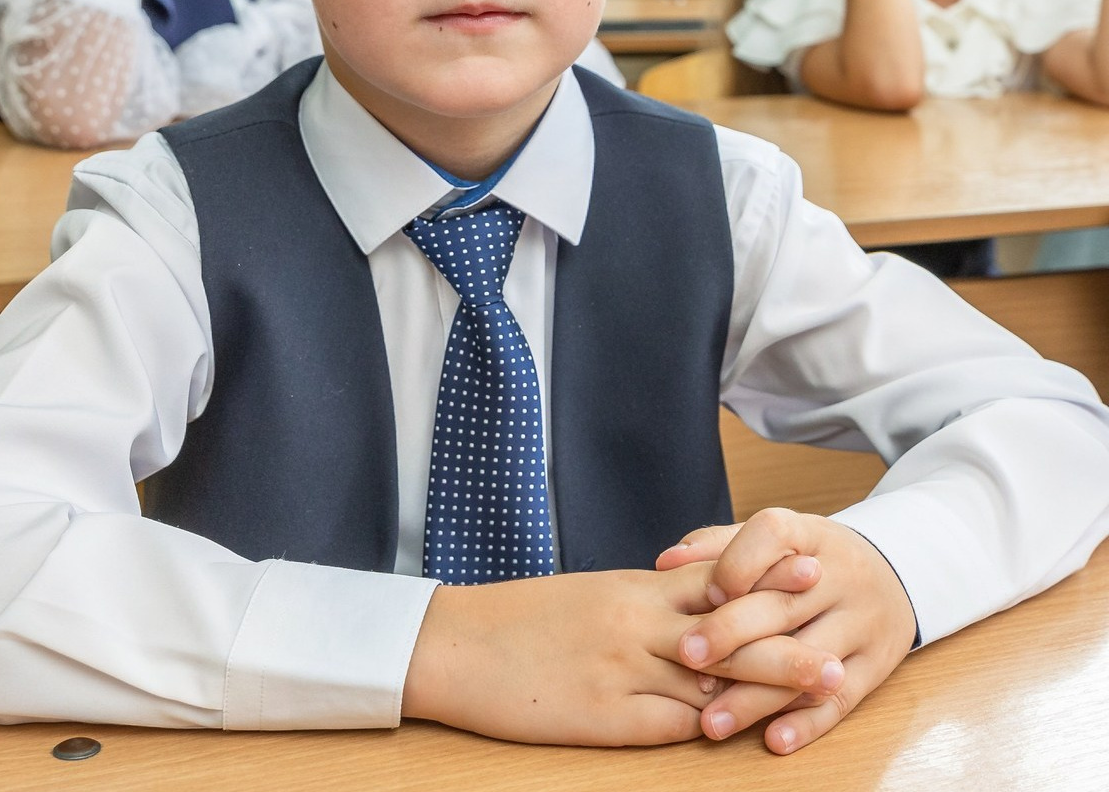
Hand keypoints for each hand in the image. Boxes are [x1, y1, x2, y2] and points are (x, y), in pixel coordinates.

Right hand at [403, 559, 834, 747]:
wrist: (455, 642)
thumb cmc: (518, 618)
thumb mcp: (585, 598)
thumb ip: (639, 605)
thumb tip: (685, 617)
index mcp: (631, 588)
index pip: (712, 579)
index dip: (765, 575)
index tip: (810, 566)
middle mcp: (635, 622)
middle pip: (727, 629)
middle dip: (787, 637)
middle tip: (840, 642)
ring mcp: (622, 669)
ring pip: (711, 676)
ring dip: (769, 685)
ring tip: (823, 685)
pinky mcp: (603, 714)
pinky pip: (669, 723)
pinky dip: (706, 725)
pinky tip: (740, 729)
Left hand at [658, 508, 915, 754]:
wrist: (892, 575)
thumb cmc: (809, 559)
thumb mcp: (774, 541)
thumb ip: (718, 547)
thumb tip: (664, 560)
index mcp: (807, 534)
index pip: (772, 536)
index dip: (736, 564)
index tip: (703, 592)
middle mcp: (838, 575)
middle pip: (783, 605)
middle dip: (731, 632)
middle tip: (687, 655)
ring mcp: (861, 621)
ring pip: (807, 660)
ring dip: (758, 695)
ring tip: (712, 720)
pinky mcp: (876, 666)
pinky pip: (843, 699)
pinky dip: (807, 724)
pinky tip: (772, 739)